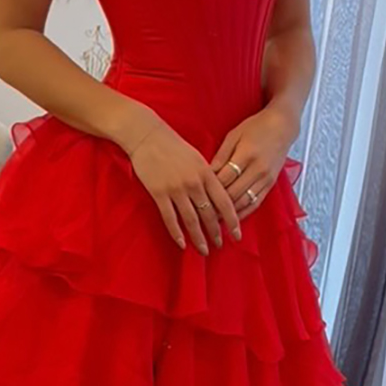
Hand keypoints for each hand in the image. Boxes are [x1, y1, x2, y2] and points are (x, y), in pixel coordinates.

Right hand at [128, 118, 242, 253]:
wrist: (148, 136)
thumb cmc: (174, 146)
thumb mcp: (197, 158)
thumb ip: (208, 177)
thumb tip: (217, 197)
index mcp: (206, 173)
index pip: (224, 202)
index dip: (232, 221)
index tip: (237, 235)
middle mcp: (194, 183)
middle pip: (209, 215)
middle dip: (216, 233)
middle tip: (220, 245)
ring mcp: (176, 189)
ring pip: (191, 220)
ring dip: (199, 237)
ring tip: (204, 250)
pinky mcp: (159, 193)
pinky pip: (170, 218)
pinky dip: (177, 233)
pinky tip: (182, 243)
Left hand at [209, 106, 296, 217]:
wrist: (282, 126)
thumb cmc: (256, 127)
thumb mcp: (234, 135)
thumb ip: (221, 156)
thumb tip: (207, 174)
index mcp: (246, 155)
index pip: (225, 178)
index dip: (210, 189)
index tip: (198, 196)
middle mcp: (258, 169)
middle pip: (233, 193)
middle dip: (217, 205)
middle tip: (201, 213)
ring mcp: (266, 179)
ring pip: (244, 202)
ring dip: (229, 213)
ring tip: (214, 220)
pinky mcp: (271, 185)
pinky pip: (256, 203)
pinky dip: (243, 213)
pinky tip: (232, 219)